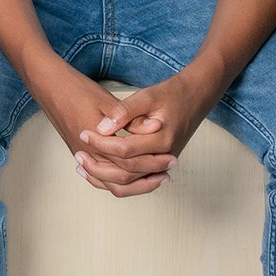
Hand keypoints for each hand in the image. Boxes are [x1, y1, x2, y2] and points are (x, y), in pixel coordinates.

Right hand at [35, 71, 175, 198]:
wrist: (49, 85)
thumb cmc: (77, 90)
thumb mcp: (107, 100)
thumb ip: (129, 119)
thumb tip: (154, 129)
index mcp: (97, 141)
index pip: (129, 163)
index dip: (153, 163)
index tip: (171, 158)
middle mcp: (88, 154)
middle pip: (121, 178)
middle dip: (147, 177)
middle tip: (168, 171)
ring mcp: (81, 155)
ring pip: (108, 183)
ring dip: (132, 184)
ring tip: (153, 178)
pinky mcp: (78, 152)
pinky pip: (97, 178)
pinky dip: (114, 181)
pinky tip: (127, 176)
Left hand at [71, 71, 220, 197]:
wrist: (198, 96)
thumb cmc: (173, 93)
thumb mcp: (148, 95)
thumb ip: (124, 111)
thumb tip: (101, 128)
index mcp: (162, 141)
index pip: (124, 150)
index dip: (100, 143)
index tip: (84, 133)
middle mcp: (164, 157)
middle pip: (125, 172)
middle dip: (98, 164)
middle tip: (77, 152)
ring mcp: (163, 163)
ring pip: (130, 182)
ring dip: (105, 177)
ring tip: (81, 166)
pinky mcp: (159, 163)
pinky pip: (135, 180)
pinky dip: (116, 179)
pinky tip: (97, 170)